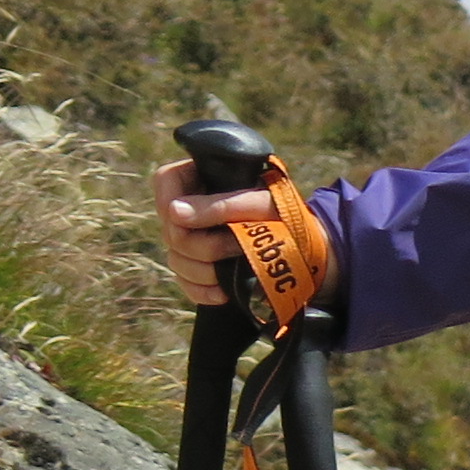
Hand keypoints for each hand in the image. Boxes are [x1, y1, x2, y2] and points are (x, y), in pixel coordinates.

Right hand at [152, 155, 278, 309]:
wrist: (304, 243)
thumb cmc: (286, 213)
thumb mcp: (260, 204)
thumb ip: (220, 205)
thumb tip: (174, 211)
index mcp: (203, 177)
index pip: (166, 180)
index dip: (171, 202)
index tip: (190, 219)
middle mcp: (192, 205)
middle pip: (171, 230)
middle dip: (203, 245)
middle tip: (237, 244)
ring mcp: (193, 236)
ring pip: (175, 258)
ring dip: (204, 270)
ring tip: (237, 265)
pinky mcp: (199, 264)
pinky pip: (185, 282)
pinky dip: (202, 290)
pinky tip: (222, 292)